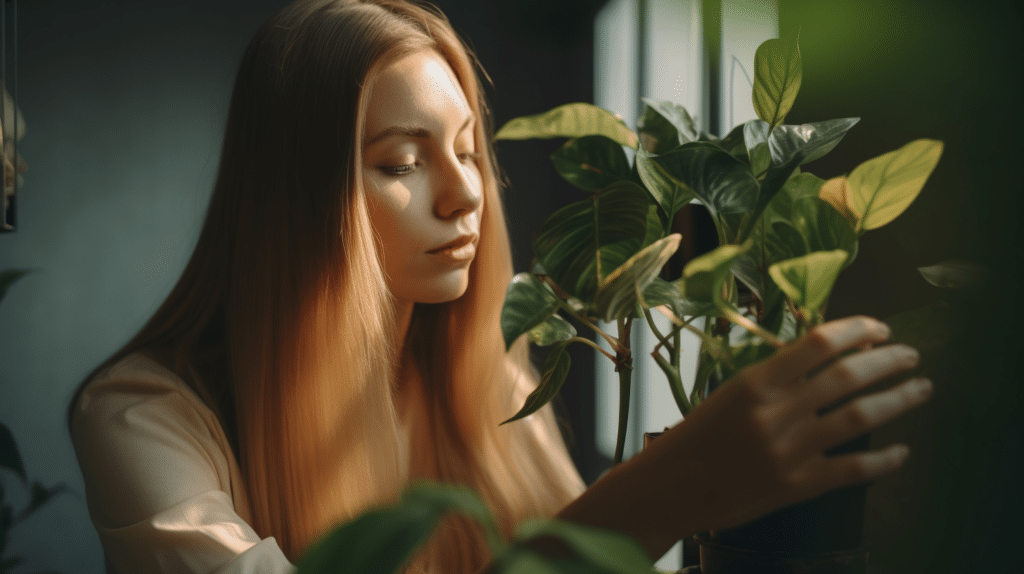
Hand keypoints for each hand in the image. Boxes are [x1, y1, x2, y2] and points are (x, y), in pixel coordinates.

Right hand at [558, 315, 931, 560]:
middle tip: (911, 355)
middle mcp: (775, 412)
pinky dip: (883, 460)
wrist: (670, 487)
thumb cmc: (696, 437)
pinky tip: (902, 451)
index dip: (858, 330)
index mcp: (755, 381)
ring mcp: (788, 450)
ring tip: (920, 389)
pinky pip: (852, 470)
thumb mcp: (729, 393)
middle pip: (849, 376)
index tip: (881, 328)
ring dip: (898, 400)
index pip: (820, 342)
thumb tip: (833, 358)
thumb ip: (775, 377)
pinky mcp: (795, 486)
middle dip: (890, 361)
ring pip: (860, 418)